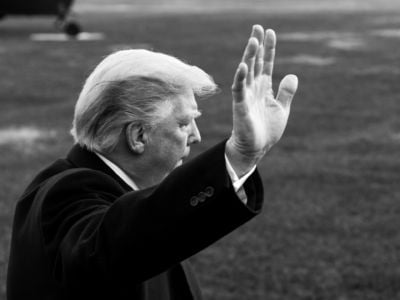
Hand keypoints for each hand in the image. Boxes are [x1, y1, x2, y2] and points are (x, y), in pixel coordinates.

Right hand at [226, 25, 297, 175]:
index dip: (268, 49)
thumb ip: (286, 92)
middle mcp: (253, 89)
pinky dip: (241, 78)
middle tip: (257, 27)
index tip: (270, 32)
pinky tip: (244, 66)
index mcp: (264, 89)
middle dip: (256, 46)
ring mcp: (246, 96)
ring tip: (253, 40)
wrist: (256, 149)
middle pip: (255, 63)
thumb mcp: (282, 109)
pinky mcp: (240, 107)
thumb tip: (292, 74)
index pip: (266, 64)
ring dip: (249, 56)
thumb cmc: (267, 130)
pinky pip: (239, 90)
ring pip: (246, 72)